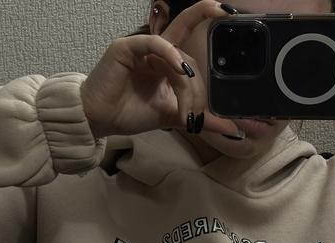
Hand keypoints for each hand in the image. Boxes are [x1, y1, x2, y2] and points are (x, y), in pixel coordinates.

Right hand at [80, 0, 241, 138]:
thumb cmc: (129, 114)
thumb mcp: (173, 116)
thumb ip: (201, 119)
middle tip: (194, 116)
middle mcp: (157, 52)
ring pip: (176, 55)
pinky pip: (155, 42)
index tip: (232, 22)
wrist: (100, 121)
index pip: (194, 58)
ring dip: (186, 84)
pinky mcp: (127, 47)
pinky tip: (180, 69)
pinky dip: (170, 53)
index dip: (207, 64)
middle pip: (189, 60)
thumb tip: (234, 129)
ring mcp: (142, 47)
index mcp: (166, 63)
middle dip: (196, 91)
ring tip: (185, 110)